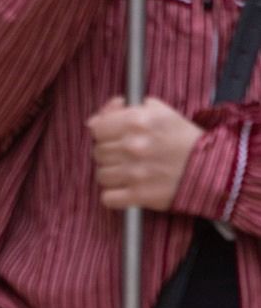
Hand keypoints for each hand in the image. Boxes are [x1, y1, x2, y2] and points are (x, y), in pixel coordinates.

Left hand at [90, 97, 202, 211]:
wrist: (213, 168)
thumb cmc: (184, 139)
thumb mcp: (160, 112)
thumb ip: (125, 109)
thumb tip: (94, 120)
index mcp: (138, 121)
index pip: (97, 128)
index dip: (104, 132)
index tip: (114, 136)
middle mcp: (133, 145)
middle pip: (97, 152)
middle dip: (109, 153)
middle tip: (127, 155)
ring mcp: (134, 172)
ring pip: (100, 175)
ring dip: (112, 174)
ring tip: (129, 171)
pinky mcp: (138, 195)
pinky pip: (107, 198)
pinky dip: (114, 196)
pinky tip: (127, 188)